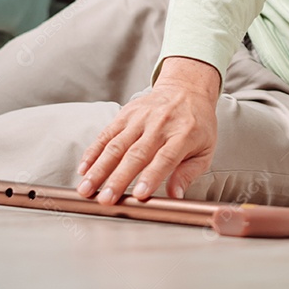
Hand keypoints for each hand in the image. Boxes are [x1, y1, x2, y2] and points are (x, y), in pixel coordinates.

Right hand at [76, 56, 220, 204]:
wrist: (186, 89)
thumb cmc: (197, 125)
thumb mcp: (205, 149)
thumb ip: (189, 173)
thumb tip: (175, 196)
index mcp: (184, 134)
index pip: (166, 157)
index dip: (152, 176)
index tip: (140, 195)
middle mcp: (161, 125)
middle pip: (136, 154)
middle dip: (119, 178)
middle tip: (105, 200)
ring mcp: (141, 118)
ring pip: (116, 145)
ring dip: (99, 169)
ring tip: (86, 190)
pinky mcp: (126, 114)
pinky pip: (106, 134)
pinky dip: (93, 152)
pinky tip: (83, 169)